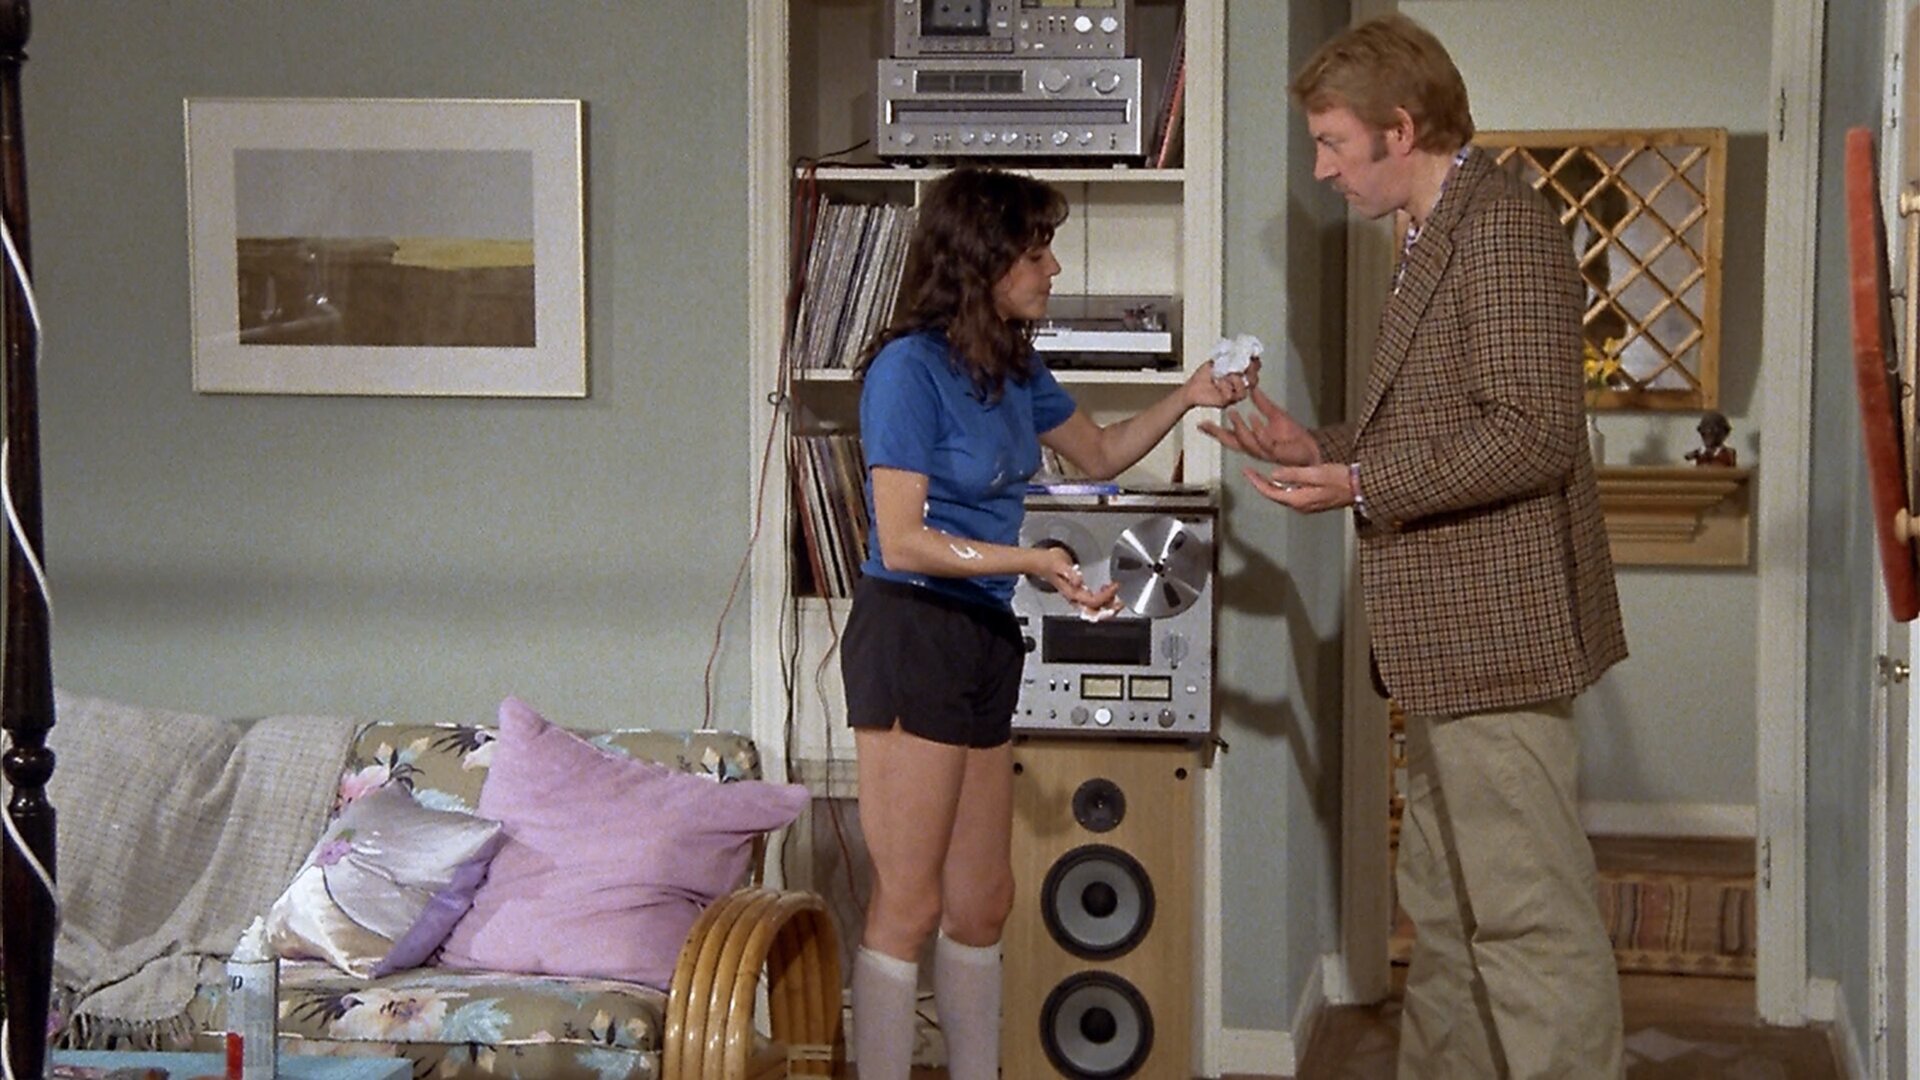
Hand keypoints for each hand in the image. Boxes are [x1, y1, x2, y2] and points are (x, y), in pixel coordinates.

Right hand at [1036, 546, 1121, 615]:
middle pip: (1094, 612)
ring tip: (1118, 599)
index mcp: (1071, 593)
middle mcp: (1075, 598)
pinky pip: (1093, 604)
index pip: (1092, 601)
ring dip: (1108, 607)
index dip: (1106, 596)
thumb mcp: (1058, 564)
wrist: (1041, 563)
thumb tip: (1079, 581)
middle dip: (1109, 611)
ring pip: (1095, 610)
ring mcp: (1077, 598)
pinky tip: (1108, 591)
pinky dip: (1104, 601)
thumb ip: (1069, 573)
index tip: (1115, 586)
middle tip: (1121, 603)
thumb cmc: (1049, 564)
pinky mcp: (1079, 594)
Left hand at [1184, 358, 1260, 409]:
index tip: (1251, 357)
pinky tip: (1218, 383)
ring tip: (1225, 376)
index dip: (1255, 363)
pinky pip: (1231, 395)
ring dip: (1235, 380)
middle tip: (1243, 366)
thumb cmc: (1203, 377)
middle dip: (1250, 372)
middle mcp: (1239, 385)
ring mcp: (1234, 394)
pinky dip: (1224, 387)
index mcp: (1239, 373)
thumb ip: (1228, 355)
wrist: (1191, 388)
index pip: (1255, 368)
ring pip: (1244, 390)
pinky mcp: (1226, 402)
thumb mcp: (1216, 361)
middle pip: (1254, 380)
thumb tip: (1237, 347)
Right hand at [1198, 385, 1319, 465]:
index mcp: (1253, 440)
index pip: (1230, 436)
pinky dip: (1258, 430)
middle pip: (1232, 442)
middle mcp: (1255, 447)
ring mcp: (1265, 451)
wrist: (1311, 448)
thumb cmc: (1293, 437)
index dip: (1215, 431)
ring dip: (1238, 427)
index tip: (1200, 424)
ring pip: (1246, 442)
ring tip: (1232, 412)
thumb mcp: (1275, 415)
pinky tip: (1253, 418)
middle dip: (1217, 433)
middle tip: (1205, 424)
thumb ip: (1263, 404)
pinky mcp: (1277, 452)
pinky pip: (1265, 442)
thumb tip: (1253, 389)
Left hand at [1242, 461, 1352, 513]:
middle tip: (1250, 471)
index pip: (1270, 492)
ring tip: (1261, 474)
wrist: (1359, 488)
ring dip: (1271, 486)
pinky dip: (1283, 487)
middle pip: (1274, 495)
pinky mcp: (1313, 502)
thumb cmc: (1340, 479)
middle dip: (1261, 484)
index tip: (1246, 471)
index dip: (1256, 481)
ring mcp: (1307, 506)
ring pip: (1282, 496)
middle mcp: (1300, 506)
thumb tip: (1273, 474)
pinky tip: (1282, 479)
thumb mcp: (1315, 472)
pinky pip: (1292, 495)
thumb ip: (1293, 474)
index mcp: (1298, 499)